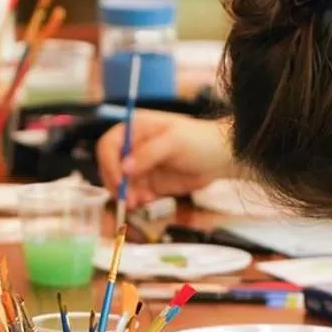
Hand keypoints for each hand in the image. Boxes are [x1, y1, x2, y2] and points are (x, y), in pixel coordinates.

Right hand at [95, 111, 231, 202]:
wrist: (222, 158)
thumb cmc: (200, 140)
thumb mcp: (174, 142)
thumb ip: (148, 153)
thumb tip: (125, 168)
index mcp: (135, 128)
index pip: (109, 145)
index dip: (109, 163)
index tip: (120, 180)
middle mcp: (134, 147)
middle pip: (110, 166)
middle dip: (116, 183)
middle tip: (127, 198)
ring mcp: (141, 166)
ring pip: (120, 184)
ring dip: (125, 195)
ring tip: (138, 203)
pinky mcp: (149, 183)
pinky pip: (134, 194)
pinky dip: (136, 200)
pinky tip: (148, 200)